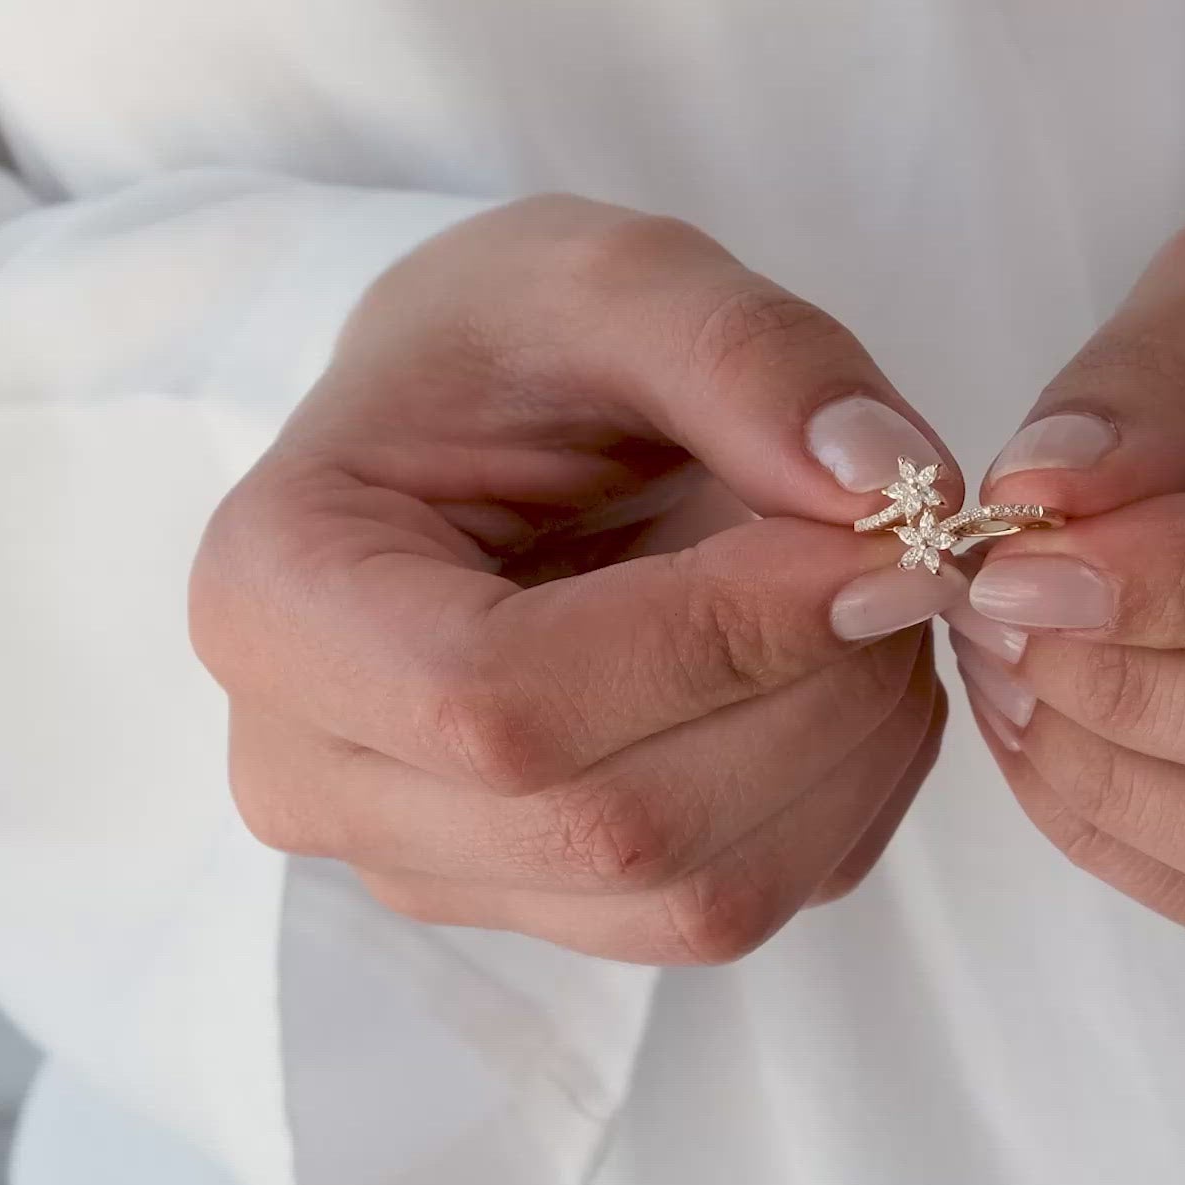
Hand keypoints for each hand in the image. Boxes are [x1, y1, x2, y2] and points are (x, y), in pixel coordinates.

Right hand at [193, 195, 968, 962]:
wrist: (492, 425)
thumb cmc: (518, 343)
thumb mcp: (618, 272)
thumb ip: (749, 352)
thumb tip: (884, 485)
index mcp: (275, 601)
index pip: (502, 702)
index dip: (727, 638)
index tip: (884, 543)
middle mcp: (321, 776)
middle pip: (616, 826)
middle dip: (818, 691)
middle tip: (908, 558)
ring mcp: (440, 868)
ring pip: (700, 900)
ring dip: (852, 751)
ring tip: (879, 600)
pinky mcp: (559, 911)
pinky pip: (753, 907)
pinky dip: (851, 795)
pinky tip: (848, 672)